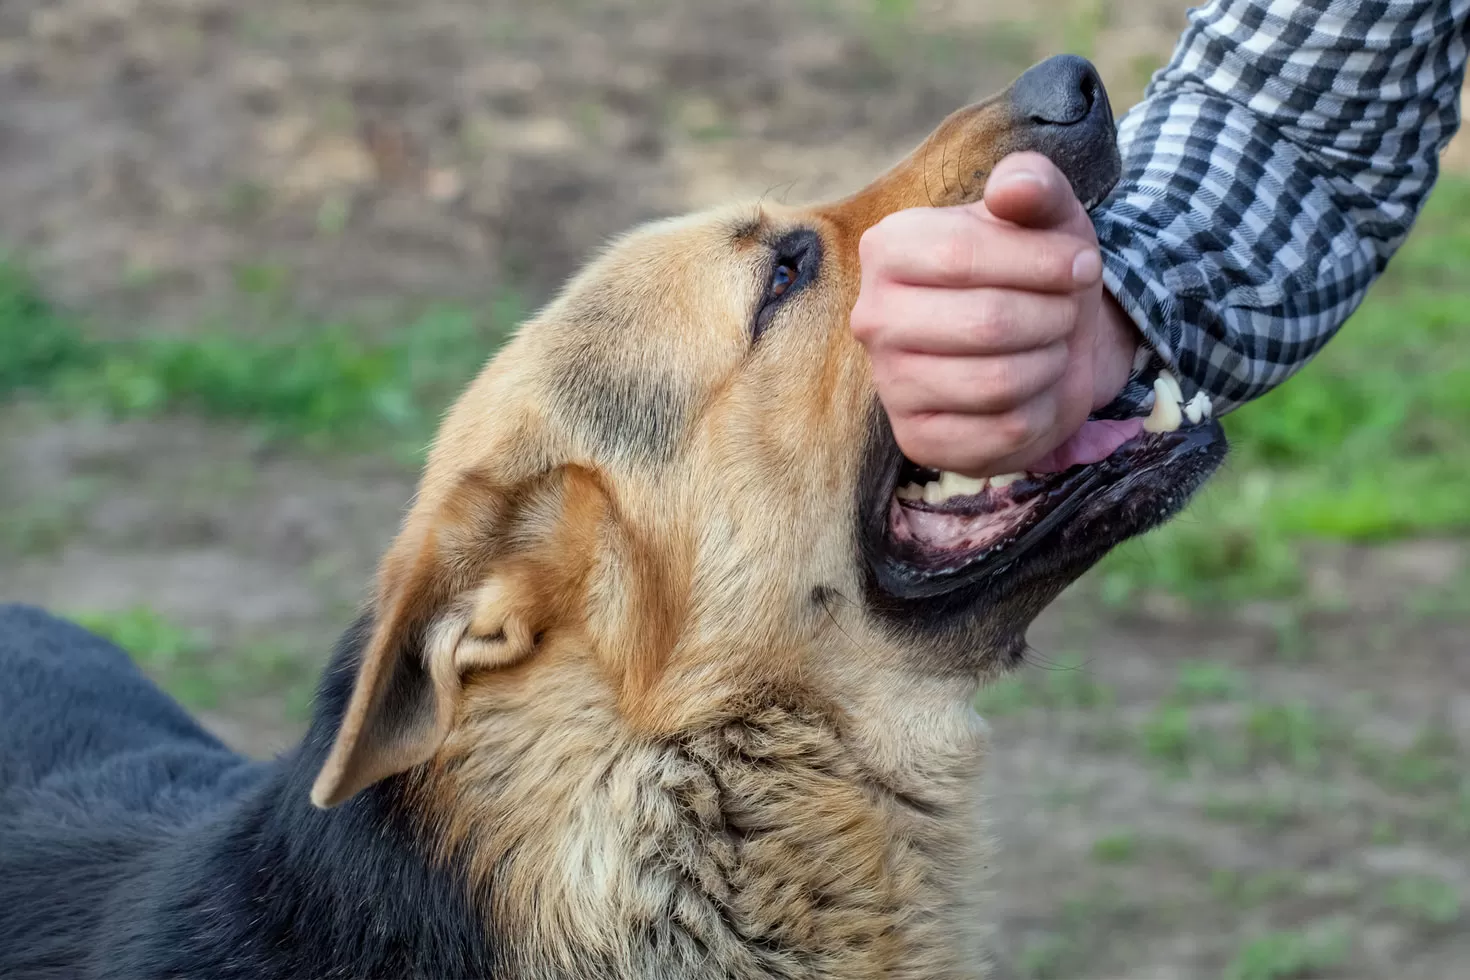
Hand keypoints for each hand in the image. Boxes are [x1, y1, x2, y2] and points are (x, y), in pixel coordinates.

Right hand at [850, 152, 1140, 477]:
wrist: (1044, 340)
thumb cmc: (1035, 269)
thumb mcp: (1045, 214)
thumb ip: (1033, 184)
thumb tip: (1012, 189)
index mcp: (888, 248)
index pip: (961, 256)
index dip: (1042, 263)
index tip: (1082, 265)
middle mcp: (874, 318)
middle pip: (986, 323)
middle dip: (1052, 316)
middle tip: (1064, 311)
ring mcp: (890, 385)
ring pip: (998, 382)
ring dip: (1049, 362)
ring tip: (1048, 346)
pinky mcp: (918, 441)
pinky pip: (1004, 431)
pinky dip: (1041, 410)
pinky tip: (1033, 391)